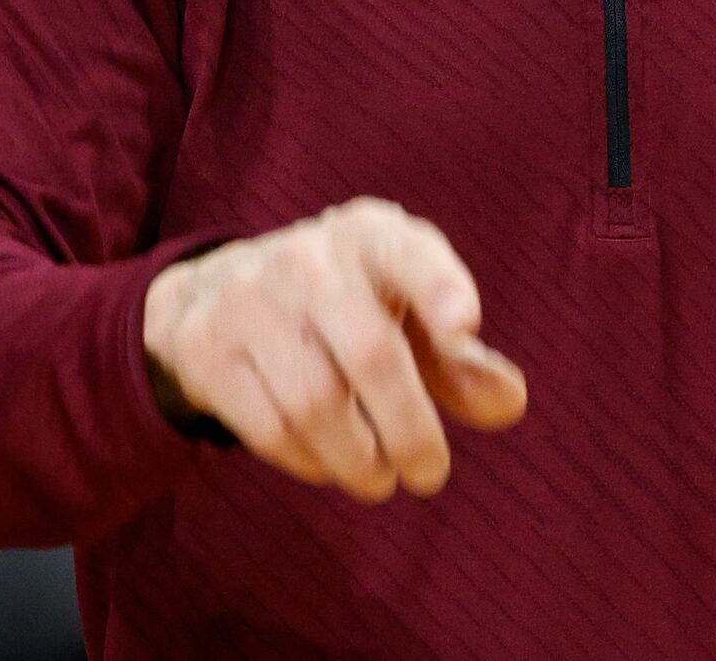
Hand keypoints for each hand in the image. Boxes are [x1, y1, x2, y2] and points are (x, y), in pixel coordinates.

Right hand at [142, 197, 526, 503]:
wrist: (213, 293)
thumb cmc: (344, 305)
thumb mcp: (404, 311)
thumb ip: (460, 359)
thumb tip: (508, 403)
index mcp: (371, 237)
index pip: (410, 253)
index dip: (440, 287)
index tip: (467, 325)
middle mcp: (309, 258)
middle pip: (371, 354)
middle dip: (409, 430)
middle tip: (429, 474)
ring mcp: (249, 300)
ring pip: (316, 403)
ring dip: (358, 459)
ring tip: (379, 478)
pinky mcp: (207, 349)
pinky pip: (269, 427)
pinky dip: (308, 461)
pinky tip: (328, 462)